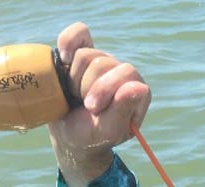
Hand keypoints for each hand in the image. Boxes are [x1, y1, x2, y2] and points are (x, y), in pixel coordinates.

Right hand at [48, 22, 151, 186]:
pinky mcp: (81, 52)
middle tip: (84, 105)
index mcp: (136, 91)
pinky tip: (64, 59)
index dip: (104, 89)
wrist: (68, 135)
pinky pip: (78, 33)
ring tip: (75, 95)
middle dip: (87, 87)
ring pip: (86, 54)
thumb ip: (124, 110)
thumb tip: (140, 87)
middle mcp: (121, 73)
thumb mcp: (107, 131)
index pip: (126, 74)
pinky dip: (67, 43)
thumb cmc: (92, 136)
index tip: (92, 109)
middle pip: (103, 63)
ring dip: (74, 79)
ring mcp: (102, 61)